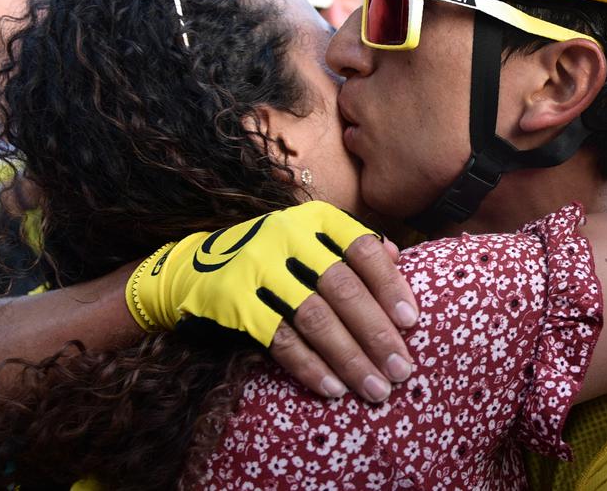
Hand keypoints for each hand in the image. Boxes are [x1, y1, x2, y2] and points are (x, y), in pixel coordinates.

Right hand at [128, 201, 419, 401]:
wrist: (194, 267)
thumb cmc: (273, 257)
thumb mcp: (310, 238)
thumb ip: (351, 246)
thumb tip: (399, 258)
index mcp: (314, 218)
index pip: (362, 249)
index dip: (390, 286)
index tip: (412, 322)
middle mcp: (288, 236)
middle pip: (342, 288)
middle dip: (376, 333)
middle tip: (402, 370)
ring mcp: (258, 268)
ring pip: (315, 318)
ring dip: (350, 358)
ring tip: (375, 388)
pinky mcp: (235, 302)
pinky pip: (281, 340)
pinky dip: (310, 366)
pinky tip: (333, 388)